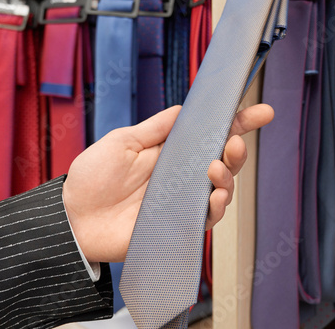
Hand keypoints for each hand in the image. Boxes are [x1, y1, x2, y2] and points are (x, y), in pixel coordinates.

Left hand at [63, 104, 273, 262]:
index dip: (237, 124)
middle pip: (224, 162)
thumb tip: (185, 108)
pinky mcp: (178, 225)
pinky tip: (213, 196)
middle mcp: (182, 177)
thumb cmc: (93, 178)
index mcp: (171, 153)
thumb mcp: (124, 142)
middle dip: (237, 150)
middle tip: (233, 142)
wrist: (73, 217)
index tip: (262, 112)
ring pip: (222, 189)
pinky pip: (207, 217)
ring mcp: (182, 201)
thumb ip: (157, 127)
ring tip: (215, 168)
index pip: (210, 136)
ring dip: (228, 177)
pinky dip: (216, 207)